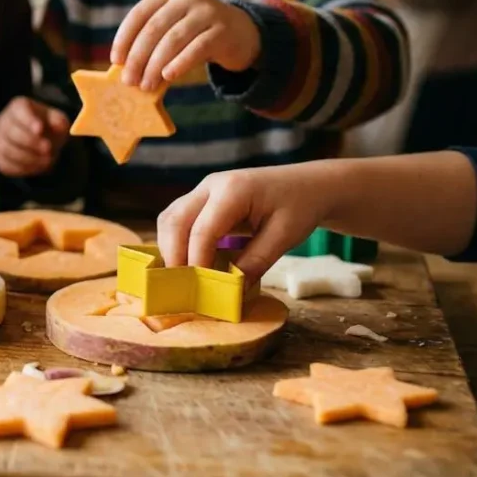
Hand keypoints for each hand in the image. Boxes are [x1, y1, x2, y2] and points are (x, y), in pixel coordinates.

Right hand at [0, 97, 70, 177]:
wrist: (44, 143)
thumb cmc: (50, 127)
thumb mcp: (59, 121)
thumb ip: (59, 121)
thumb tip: (58, 125)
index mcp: (18, 106)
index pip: (18, 109)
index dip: (28, 120)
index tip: (39, 129)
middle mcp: (4, 121)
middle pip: (11, 131)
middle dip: (30, 142)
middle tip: (47, 148)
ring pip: (7, 150)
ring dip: (29, 157)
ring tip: (47, 160)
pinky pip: (6, 165)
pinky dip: (23, 168)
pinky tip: (38, 166)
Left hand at [112, 0, 260, 91]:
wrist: (241, 33)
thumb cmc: (197, 35)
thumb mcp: (174, 29)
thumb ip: (153, 41)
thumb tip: (125, 69)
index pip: (139, 13)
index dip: (124, 37)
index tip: (116, 61)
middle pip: (154, 28)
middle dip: (138, 57)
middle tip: (129, 80)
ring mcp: (207, 11)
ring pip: (173, 39)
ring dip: (155, 64)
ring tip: (145, 85)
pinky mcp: (222, 30)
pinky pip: (197, 48)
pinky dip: (180, 63)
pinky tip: (168, 76)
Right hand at [157, 163, 335, 278]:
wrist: (307, 185)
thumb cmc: (299, 206)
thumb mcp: (285, 236)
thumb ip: (256, 262)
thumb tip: (230, 290)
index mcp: (233, 190)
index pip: (202, 230)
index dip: (197, 262)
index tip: (200, 290)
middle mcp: (211, 185)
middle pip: (175, 221)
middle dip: (174, 256)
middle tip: (183, 289)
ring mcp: (203, 190)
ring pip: (170, 219)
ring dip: (171, 249)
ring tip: (183, 279)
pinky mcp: (202, 199)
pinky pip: (177, 219)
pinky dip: (177, 242)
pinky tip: (188, 263)